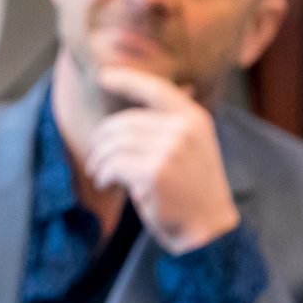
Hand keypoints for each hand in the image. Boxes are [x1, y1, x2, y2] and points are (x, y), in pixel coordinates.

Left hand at [84, 66, 238, 252]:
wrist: (207, 226)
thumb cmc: (190, 187)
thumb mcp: (190, 147)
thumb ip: (165, 126)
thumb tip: (123, 111)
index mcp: (193, 118)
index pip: (155, 89)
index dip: (127, 80)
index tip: (104, 76)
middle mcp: (183, 130)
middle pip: (122, 123)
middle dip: (102, 140)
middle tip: (95, 157)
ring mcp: (170, 150)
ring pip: (113, 144)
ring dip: (99, 160)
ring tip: (99, 172)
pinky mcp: (154, 172)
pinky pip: (113, 165)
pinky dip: (103, 174)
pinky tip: (105, 182)